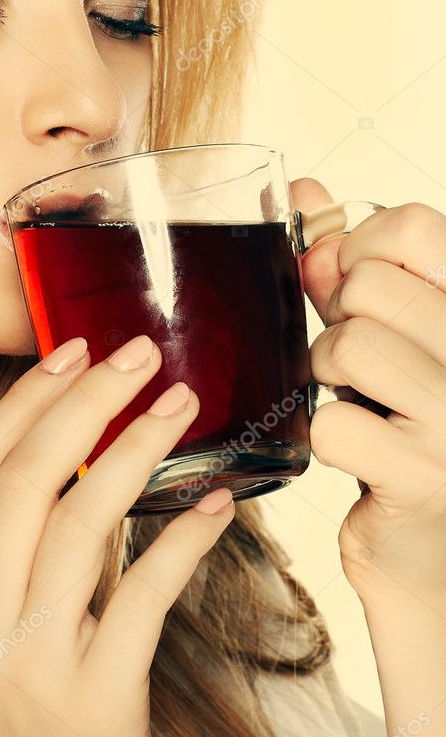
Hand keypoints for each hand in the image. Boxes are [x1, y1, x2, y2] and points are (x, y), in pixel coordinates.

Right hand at [0, 335, 235, 736]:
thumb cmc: (26, 716)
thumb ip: (3, 555)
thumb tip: (67, 457)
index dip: (22, 402)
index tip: (68, 350)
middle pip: (22, 480)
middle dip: (83, 401)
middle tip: (137, 353)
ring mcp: (29, 661)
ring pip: (79, 524)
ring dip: (138, 450)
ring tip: (180, 403)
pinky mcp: (95, 698)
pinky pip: (143, 595)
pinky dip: (183, 541)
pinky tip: (214, 507)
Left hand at [291, 177, 445, 610]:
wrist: (431, 546)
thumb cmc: (404, 424)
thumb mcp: (386, 332)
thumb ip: (351, 267)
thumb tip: (306, 190)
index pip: (414, 226)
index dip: (360, 249)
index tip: (353, 291)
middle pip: (369, 285)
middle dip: (337, 320)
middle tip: (355, 365)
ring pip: (348, 344)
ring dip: (326, 373)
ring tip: (353, 400)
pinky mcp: (427, 478)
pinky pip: (332, 422)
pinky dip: (322, 434)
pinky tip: (352, 449)